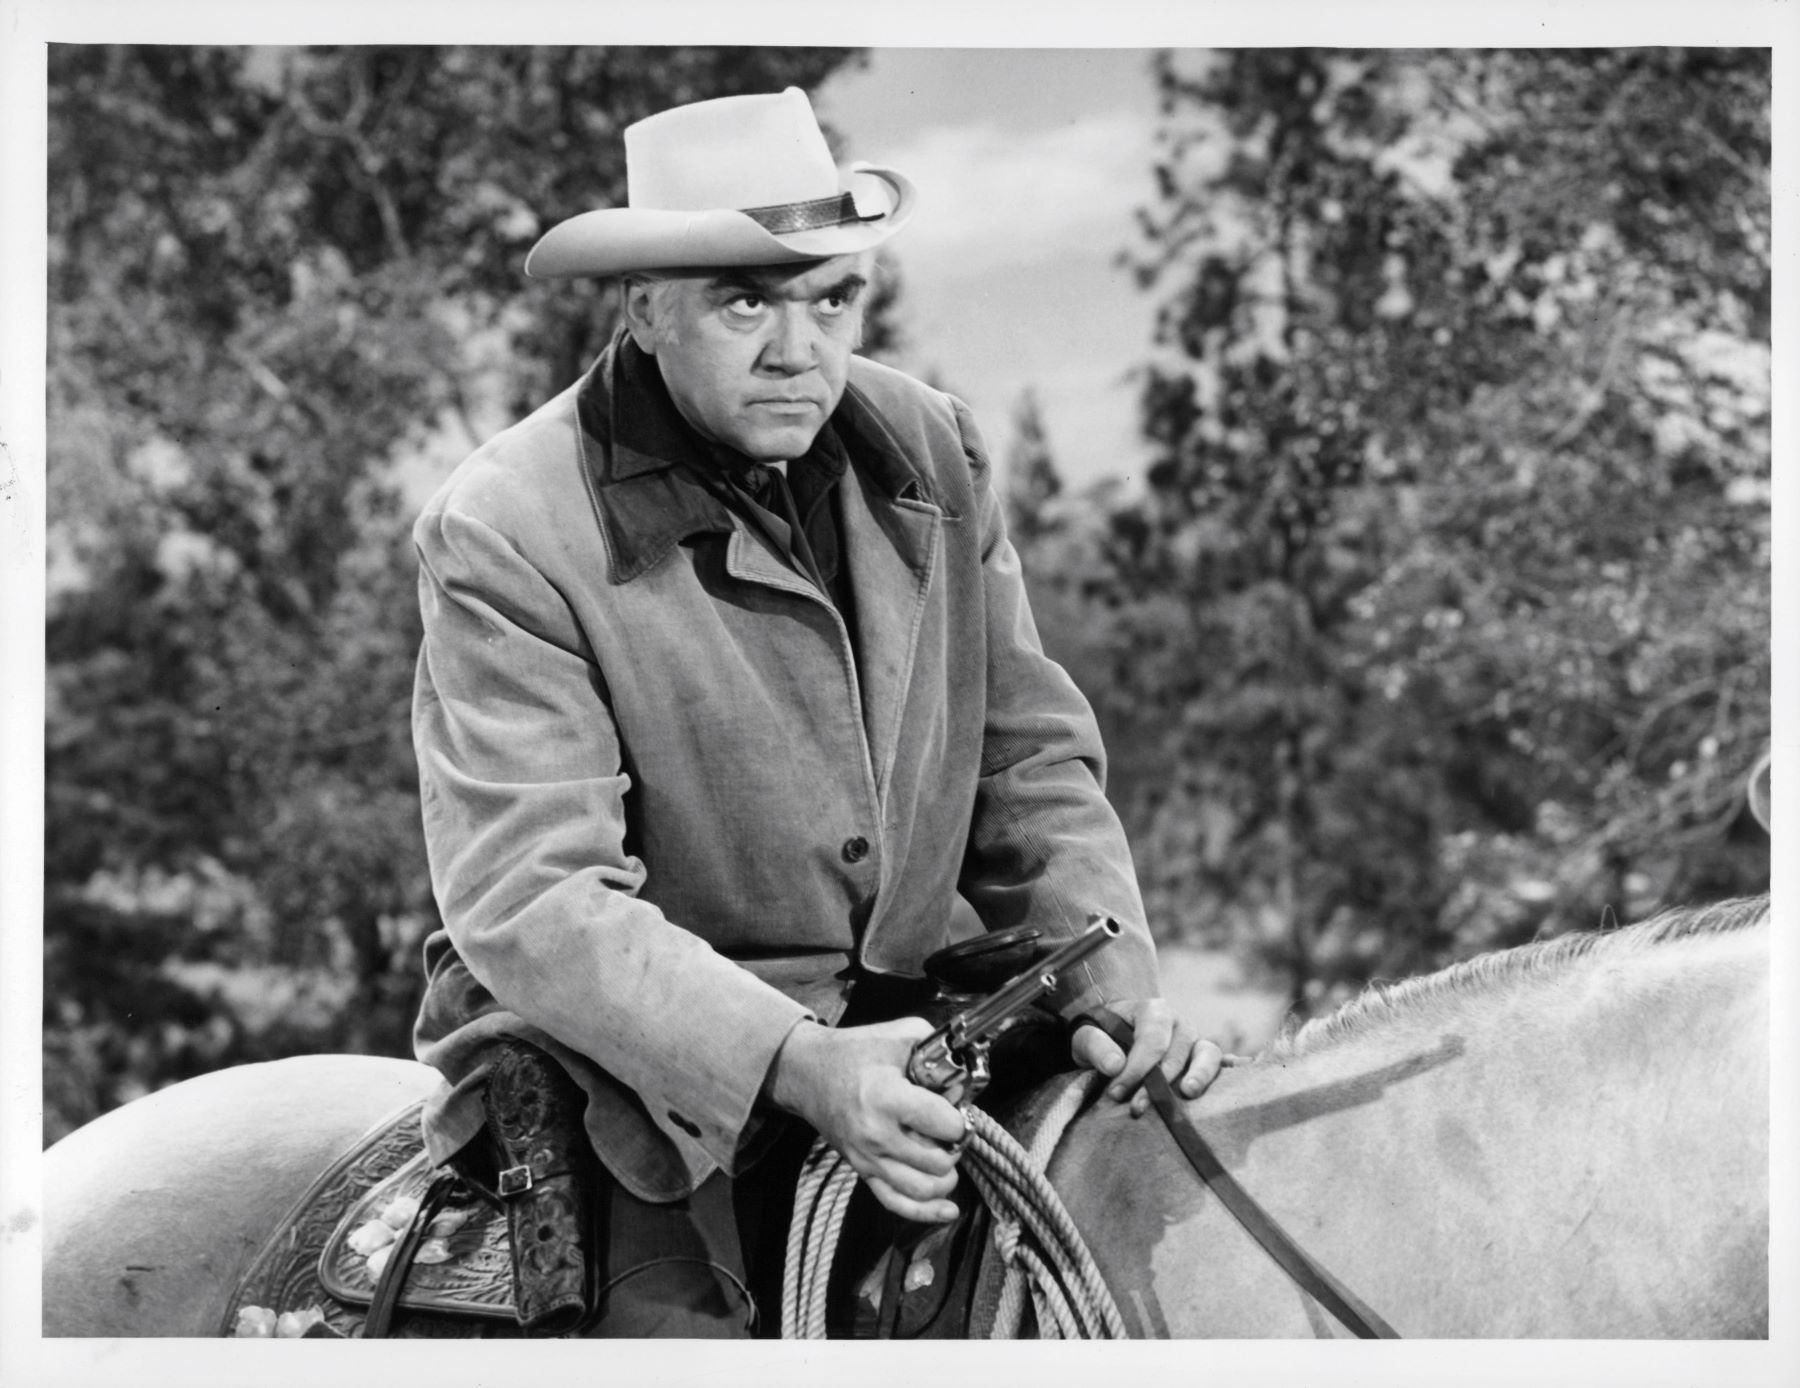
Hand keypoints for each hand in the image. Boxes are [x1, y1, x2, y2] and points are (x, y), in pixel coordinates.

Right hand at [763, 1017, 965, 1223]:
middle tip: (953, 1131)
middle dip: (956, 1147)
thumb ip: (938, 1050)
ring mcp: (868, 1159)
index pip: (944, 1125)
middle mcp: (877, 1135)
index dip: (961, 1118)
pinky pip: (897, 1204)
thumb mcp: (898, 1036)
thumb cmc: (854, 1052)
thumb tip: (964, 1080)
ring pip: (923, 1189)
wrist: (807, 1074)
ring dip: (946, 1178)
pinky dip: (926, 1212)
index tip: (959, 1108)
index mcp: (887, 1098)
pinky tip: (949, 1210)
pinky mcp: (862, 1172)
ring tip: (947, 1156)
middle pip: (939, 1161)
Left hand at [1069, 998, 1223, 1116]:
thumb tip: (1115, 1066)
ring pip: (1207, 1054)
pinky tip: (1231, 1085)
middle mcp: (1178, 1022)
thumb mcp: (1084, 1037)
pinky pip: (1221, 1063)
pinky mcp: (1202, 1059)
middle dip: (1158, 1082)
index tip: (1116, 1093)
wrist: (1108, 1038)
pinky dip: (1229, 1071)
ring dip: (1200, 1075)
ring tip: (1188, 1094)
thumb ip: (1095, 1046)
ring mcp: (1194, 1040)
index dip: (1137, 1069)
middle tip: (1137, 1108)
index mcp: (1151, 1010)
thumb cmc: (1099, 1037)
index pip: (1151, 1040)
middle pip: (1178, 1051)